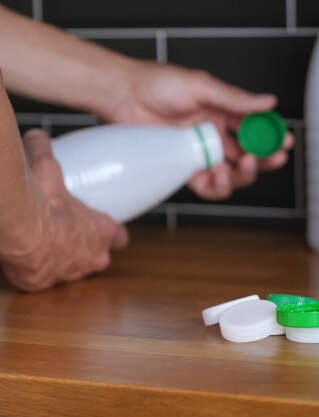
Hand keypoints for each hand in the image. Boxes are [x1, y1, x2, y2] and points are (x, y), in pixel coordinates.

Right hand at [1, 129, 127, 291]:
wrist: (20, 225)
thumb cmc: (42, 196)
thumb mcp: (48, 168)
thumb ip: (45, 151)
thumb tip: (37, 135)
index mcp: (102, 232)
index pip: (119, 237)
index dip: (111, 232)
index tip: (103, 228)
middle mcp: (92, 257)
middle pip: (97, 257)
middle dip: (85, 248)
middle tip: (65, 234)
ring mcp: (69, 274)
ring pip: (70, 271)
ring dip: (60, 261)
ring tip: (43, 247)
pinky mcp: (42, 284)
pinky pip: (41, 279)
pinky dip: (33, 270)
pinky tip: (24, 259)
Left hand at [101, 61, 293, 199]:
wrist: (122, 95)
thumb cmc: (157, 83)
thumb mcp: (202, 86)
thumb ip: (235, 99)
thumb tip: (268, 102)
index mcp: (223, 112)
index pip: (256, 128)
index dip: (272, 137)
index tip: (284, 141)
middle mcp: (214, 134)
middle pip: (249, 154)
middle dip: (263, 160)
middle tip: (270, 159)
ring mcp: (200, 152)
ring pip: (232, 173)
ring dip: (241, 175)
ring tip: (239, 167)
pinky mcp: (184, 167)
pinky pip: (207, 185)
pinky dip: (217, 186)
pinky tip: (219, 177)